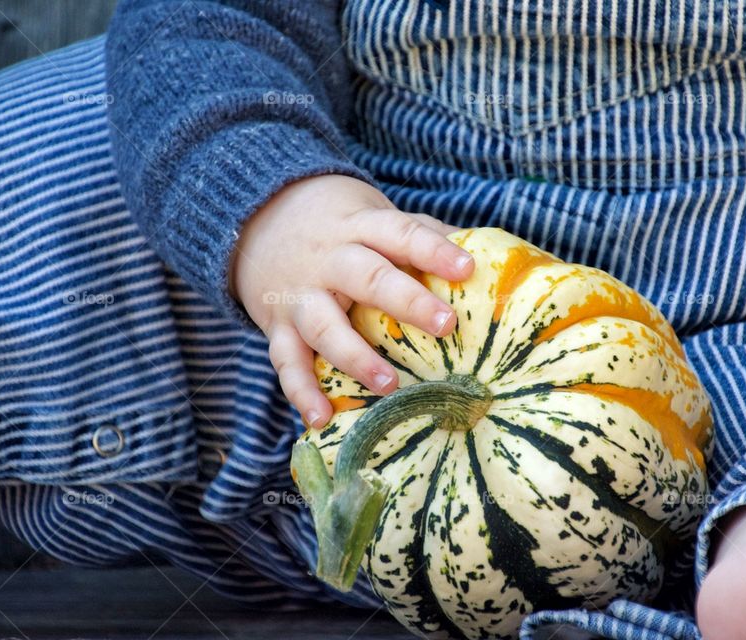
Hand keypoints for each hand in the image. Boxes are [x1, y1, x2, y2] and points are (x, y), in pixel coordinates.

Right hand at [229, 174, 473, 428]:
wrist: (256, 217)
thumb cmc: (342, 226)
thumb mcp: (376, 216)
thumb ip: (424, 235)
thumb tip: (490, 258)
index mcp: (361, 227)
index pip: (401, 233)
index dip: (433, 250)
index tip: (467, 269)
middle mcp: (329, 259)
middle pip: (366, 276)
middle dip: (405, 301)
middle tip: (446, 324)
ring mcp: (300, 294)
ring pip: (324, 324)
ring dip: (355, 356)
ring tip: (390, 384)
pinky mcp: (277, 326)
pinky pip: (286, 361)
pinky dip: (301, 391)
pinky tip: (320, 419)